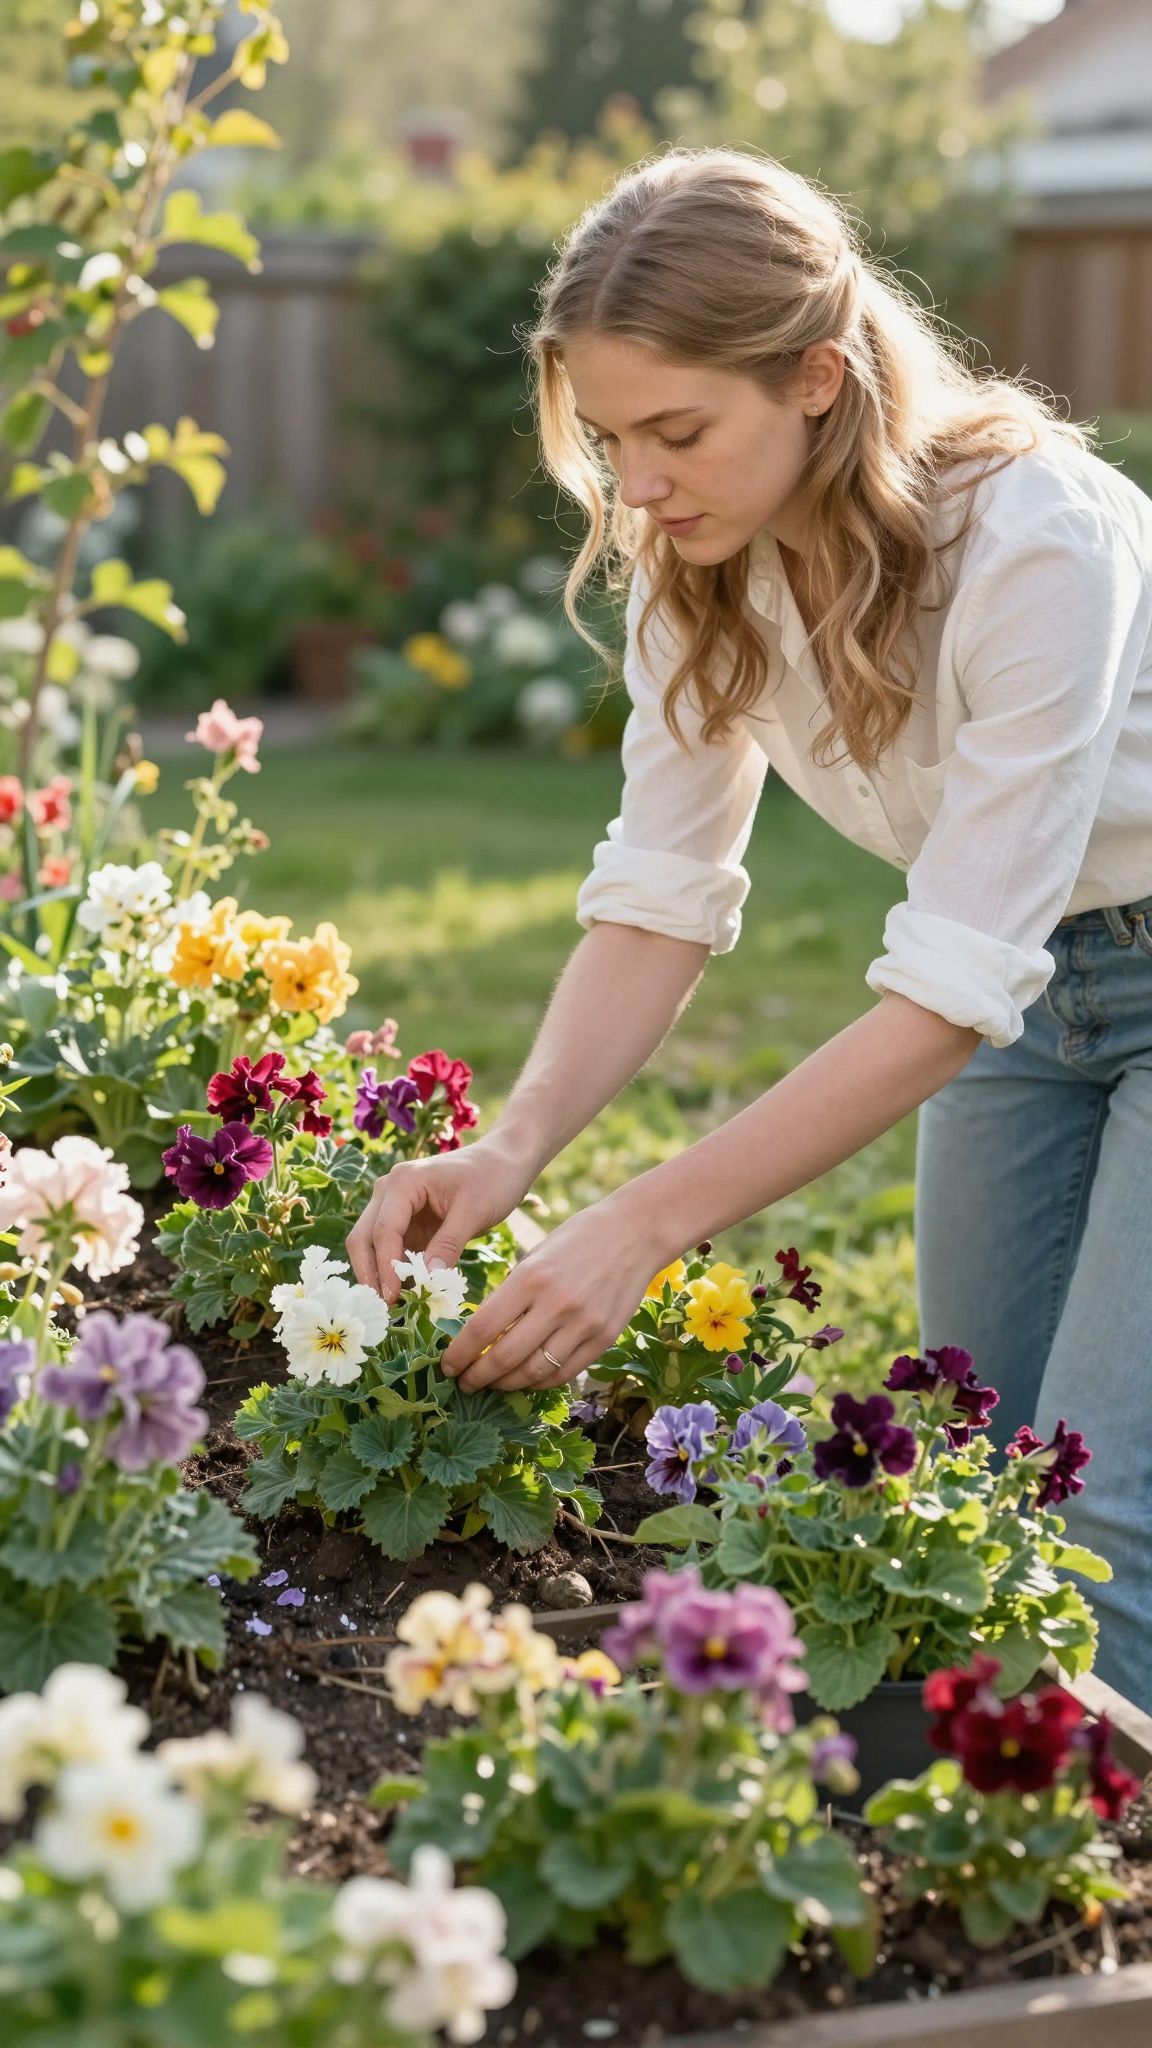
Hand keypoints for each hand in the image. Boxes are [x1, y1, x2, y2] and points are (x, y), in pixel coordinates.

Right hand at [346, 1137, 531, 1304]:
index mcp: (403, 1182)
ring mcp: (394, 1207)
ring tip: (395, 1307)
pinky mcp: (405, 1222)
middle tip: (385, 1308)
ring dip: (379, 1275)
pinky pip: (391, 1250)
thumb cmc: (492, 1178)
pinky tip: (407, 1294)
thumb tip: (428, 1281)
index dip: (385, 1267)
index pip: (383, 1230)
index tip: (393, 1297)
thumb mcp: (474, 1212)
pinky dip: (395, 1271)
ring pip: (371, 1246)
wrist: (504, 1161)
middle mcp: (389, 1192)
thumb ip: (449, 1245)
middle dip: (371, 1273)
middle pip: (364, 1238)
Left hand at [440, 1192, 663, 1392]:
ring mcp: (583, 1325)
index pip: (483, 1329)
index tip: (446, 1365)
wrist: (636, 1232)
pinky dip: (540, 1382)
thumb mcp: (535, 1256)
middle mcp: (556, 1305)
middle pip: (504, 1358)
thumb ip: (512, 1294)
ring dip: (507, 1385)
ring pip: (534, 1373)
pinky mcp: (604, 1339)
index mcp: (531, 1278)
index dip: (458, 1354)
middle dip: (477, 1377)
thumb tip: (481, 1334)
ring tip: (492, 1384)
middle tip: (464, 1383)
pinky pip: (564, 1373)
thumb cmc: (578, 1238)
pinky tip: (526, 1379)